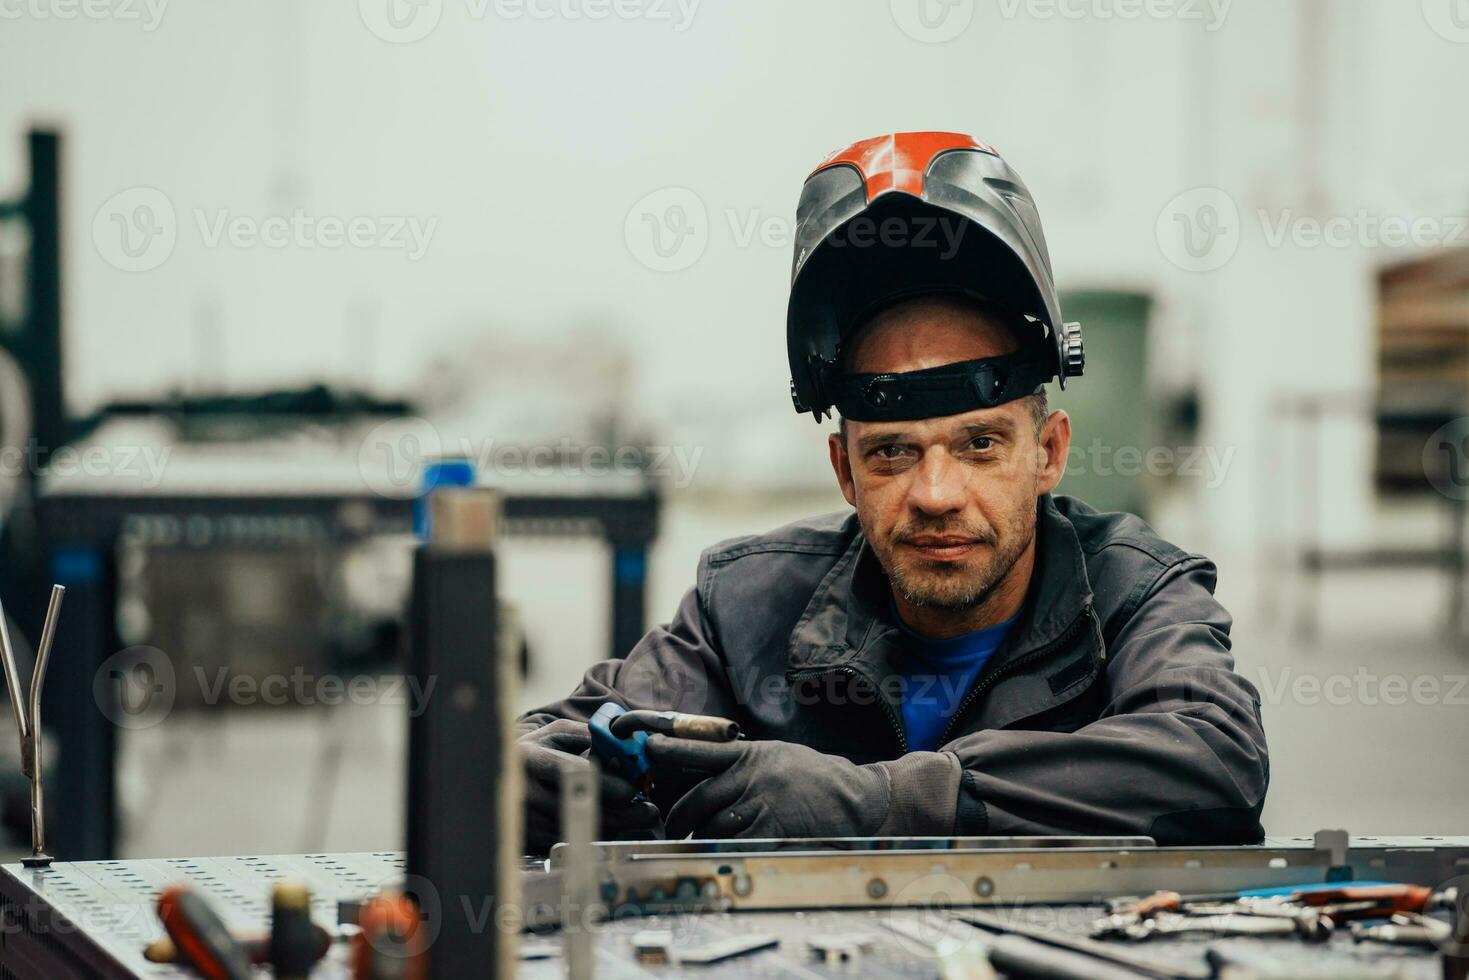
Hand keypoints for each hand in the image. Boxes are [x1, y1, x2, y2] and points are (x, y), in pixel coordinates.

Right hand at [519, 720, 660, 851]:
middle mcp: (524, 790)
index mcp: (531, 757)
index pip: (572, 773)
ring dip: (613, 825)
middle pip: (580, 808)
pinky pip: (571, 840)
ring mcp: (525, 818)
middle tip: (649, 812)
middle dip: (621, 812)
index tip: (632, 791)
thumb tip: (622, 742)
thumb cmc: (534, 752)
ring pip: (579, 827)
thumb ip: (586, 734)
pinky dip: (595, 834)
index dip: (605, 784)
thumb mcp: (554, 734)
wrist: (494, 779)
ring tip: (638, 817)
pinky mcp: (529, 838)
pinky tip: (612, 826)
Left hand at [644, 736, 888, 839]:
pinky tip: (722, 856)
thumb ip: (742, 763)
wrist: (855, 796)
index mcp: (749, 754)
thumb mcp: (775, 756)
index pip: (699, 748)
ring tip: (699, 846)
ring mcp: (762, 802)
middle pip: (698, 799)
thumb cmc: (814, 777)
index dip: (669, 748)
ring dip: (702, 840)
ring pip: (713, 826)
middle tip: (673, 830)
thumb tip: (705, 775)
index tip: (646, 747)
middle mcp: (751, 775)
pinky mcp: (774, 828)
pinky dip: (725, 853)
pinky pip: (736, 844)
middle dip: (680, 819)